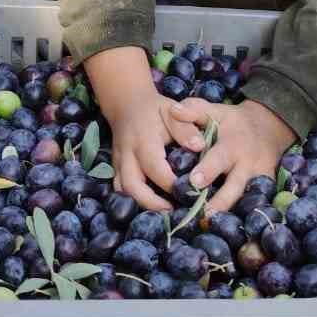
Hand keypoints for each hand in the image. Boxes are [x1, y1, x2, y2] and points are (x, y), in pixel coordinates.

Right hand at [84, 46, 209, 212]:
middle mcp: (127, 155)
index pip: (156, 169)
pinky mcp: (115, 168)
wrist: (127, 104)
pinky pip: (120, 189)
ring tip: (164, 212)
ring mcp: (118, 163)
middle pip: (132, 187)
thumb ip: (186, 129)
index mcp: (144, 142)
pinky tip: (151, 204)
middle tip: (173, 212)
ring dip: (141, 204)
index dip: (171, 185)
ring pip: (123, 191)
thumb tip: (200, 146)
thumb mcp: (172, 112)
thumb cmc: (155, 109)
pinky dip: (133, 199)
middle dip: (151, 204)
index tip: (189, 193)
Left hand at [177, 97, 294, 215]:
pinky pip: (254, 205)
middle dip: (219, 201)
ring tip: (209, 225)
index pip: (218, 158)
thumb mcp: (215, 111)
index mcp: (231, 145)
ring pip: (243, 200)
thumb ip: (193, 110)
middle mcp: (245, 164)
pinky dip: (243, 217)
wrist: (269, 126)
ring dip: (227, 214)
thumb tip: (173, 110)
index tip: (194, 181)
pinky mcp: (264, 189)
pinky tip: (225, 227)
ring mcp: (256, 179)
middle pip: (233, 187)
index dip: (207, 170)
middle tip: (203, 214)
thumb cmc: (232, 121)